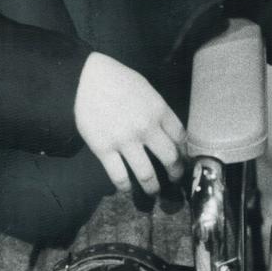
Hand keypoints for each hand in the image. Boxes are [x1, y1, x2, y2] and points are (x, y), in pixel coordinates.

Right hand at [74, 53, 186, 194]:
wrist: (86, 78)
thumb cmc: (119, 81)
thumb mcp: (147, 91)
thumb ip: (159, 112)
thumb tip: (170, 134)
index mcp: (159, 111)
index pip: (181, 138)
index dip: (184, 152)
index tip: (183, 159)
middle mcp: (146, 128)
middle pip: (170, 158)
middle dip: (176, 173)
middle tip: (175, 179)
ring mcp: (125, 140)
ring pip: (147, 174)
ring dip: (153, 187)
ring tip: (154, 192)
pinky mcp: (103, 149)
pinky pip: (119, 176)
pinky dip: (125, 187)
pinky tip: (127, 189)